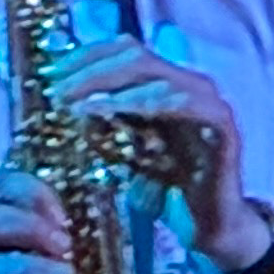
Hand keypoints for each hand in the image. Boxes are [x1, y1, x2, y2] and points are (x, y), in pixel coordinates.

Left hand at [51, 32, 254, 255]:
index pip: (123, 51)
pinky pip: (190, 104)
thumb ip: (103, 119)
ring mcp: (210, 103)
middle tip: (57, 92)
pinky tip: (122, 112)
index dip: (84, 57)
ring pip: (159, 75)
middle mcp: (191, 84)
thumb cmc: (165, 184)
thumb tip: (62, 98)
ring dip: (114, 87)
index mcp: (167, 83)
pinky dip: (152, 103)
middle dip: (91, 72)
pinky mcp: (224, 127)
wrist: (208, 223)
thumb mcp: (123, 146)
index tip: (49, 74)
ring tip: (79, 105)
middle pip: (136, 56)